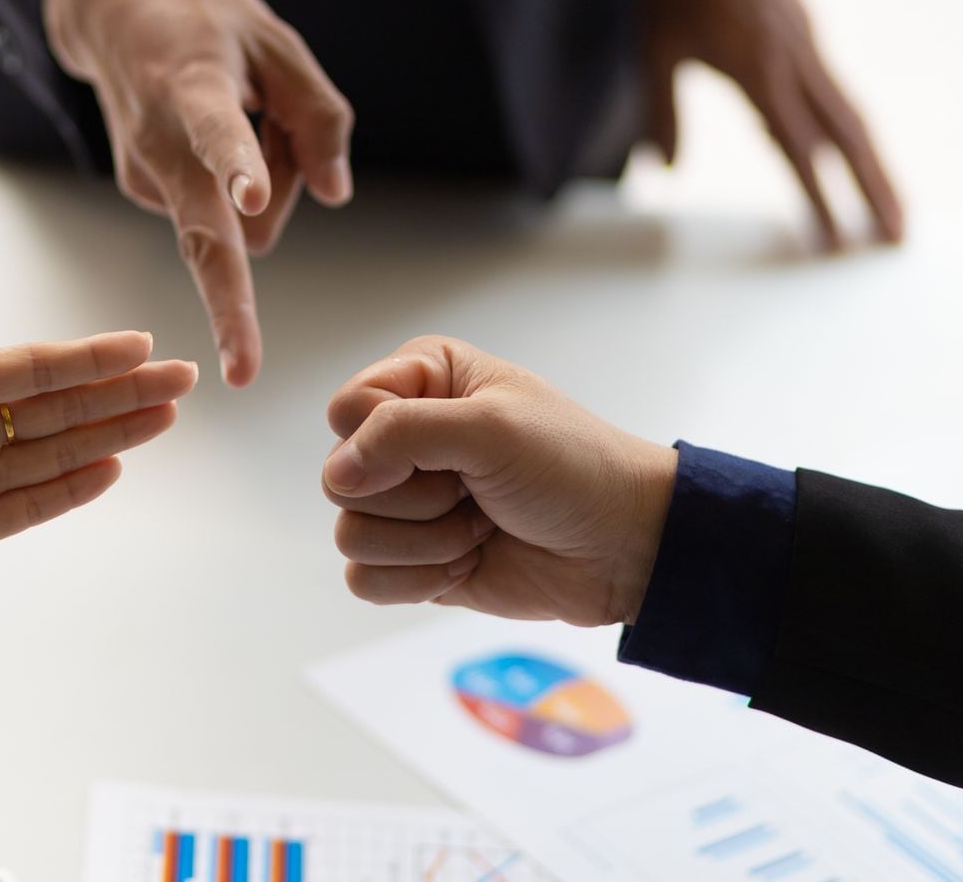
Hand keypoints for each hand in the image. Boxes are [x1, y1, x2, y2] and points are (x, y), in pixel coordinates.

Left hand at [0, 311, 196, 648]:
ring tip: (166, 418)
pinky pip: (29, 505)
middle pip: (57, 406)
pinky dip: (72, 489)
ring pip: (55, 451)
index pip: (28, 369)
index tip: (141, 345)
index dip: (87, 359)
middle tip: (183, 378)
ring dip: (112, 434)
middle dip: (121, 391)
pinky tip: (113, 469)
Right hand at [43, 0, 354, 386]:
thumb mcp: (276, 39)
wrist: (105, 3)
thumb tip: (335, 195)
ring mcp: (145, 173)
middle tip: (244, 370)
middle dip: (226, 303)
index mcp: (193, 84)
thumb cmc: (202, 17)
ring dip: (266, 188)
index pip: (219, 129)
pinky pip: (221, 213)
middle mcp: (160, 141)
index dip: (237, 166)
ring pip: (237, 222)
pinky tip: (223, 132)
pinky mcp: (142, 189)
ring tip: (247, 111)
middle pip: (202, 233)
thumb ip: (317, 114)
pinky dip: (238, 184)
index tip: (249, 202)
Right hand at [321, 336, 676, 626]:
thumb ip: (401, 432)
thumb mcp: (491, 427)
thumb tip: (339, 474)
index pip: (346, 411)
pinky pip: (364, 580)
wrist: (623, 547)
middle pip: (340, 478)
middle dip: (416, 497)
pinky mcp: (410, 559)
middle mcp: (404, 438)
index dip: (384, 439)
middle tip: (476, 491)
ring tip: (480, 527)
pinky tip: (467, 563)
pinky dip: (420, 580)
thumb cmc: (572, 469)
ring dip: (426, 542)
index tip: (450, 446)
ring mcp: (405, 503)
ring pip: (351, 534)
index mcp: (421, 381)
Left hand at [643, 0, 903, 248]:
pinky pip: (836, 93)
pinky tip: (848, 153)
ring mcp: (808, 47)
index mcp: (760, 71)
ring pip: (851, 114)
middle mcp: (797, 62)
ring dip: (874, 163)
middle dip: (876, 190)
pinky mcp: (808, 35)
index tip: (835, 243)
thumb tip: (666, 170)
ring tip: (892, 209)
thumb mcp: (653, 45)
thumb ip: (660, 111)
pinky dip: (851, 131)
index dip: (817, 198)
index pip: (796, 148)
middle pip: (848, 137)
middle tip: (899, 239)